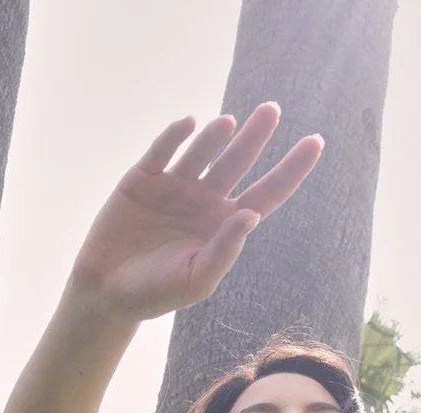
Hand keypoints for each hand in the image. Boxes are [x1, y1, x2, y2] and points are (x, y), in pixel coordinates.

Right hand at [68, 103, 323, 321]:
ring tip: (228, 124)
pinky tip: (189, 124)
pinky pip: (163, 150)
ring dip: (216, 136)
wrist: (104, 293)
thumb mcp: (195, 280)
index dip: (292, 169)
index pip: (267, 192)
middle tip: (272, 110)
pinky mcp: (143, 178)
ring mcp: (174, 186)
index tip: (316, 141)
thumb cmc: (154, 294)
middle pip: (238, 161)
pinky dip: (175, 136)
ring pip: (203, 151)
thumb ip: (224, 250)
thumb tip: (251, 214)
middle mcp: (204, 200)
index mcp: (224, 225)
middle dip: (256, 136)